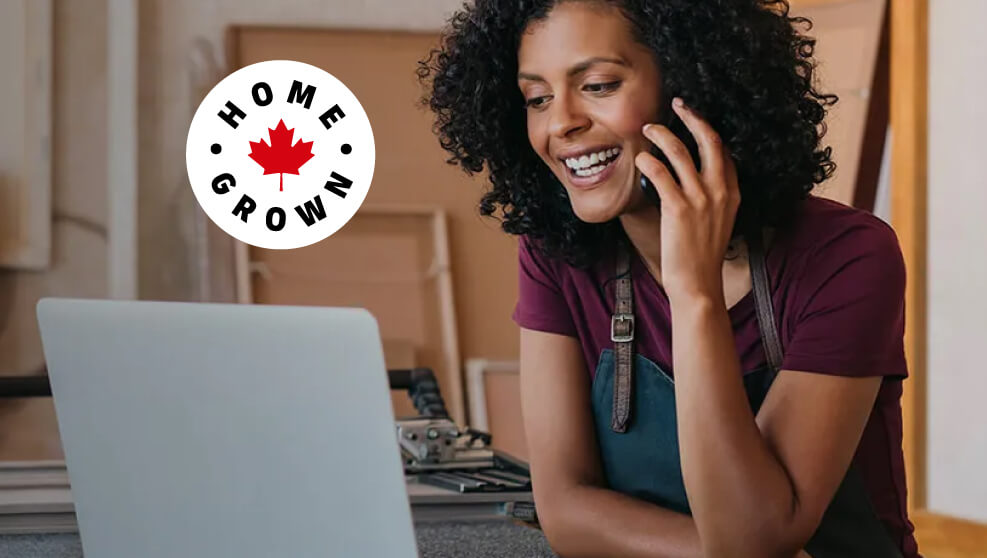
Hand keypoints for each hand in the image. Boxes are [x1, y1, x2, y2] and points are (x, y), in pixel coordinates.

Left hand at [634, 97, 740, 303]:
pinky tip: (640, 159)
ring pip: (680, 151)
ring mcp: (700, 199)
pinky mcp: (678, 208)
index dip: (707, 129)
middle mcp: (719, 191)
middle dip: (692, 116)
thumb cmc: (702, 256)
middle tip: (677, 103)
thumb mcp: (717, 222)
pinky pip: (660, 173)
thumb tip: (691, 178)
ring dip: (662, 134)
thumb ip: (711, 198)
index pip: (723, 150)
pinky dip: (648, 161)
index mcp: (731, 193)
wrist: (699, 285)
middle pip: (709, 139)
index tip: (693, 117)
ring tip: (647, 128)